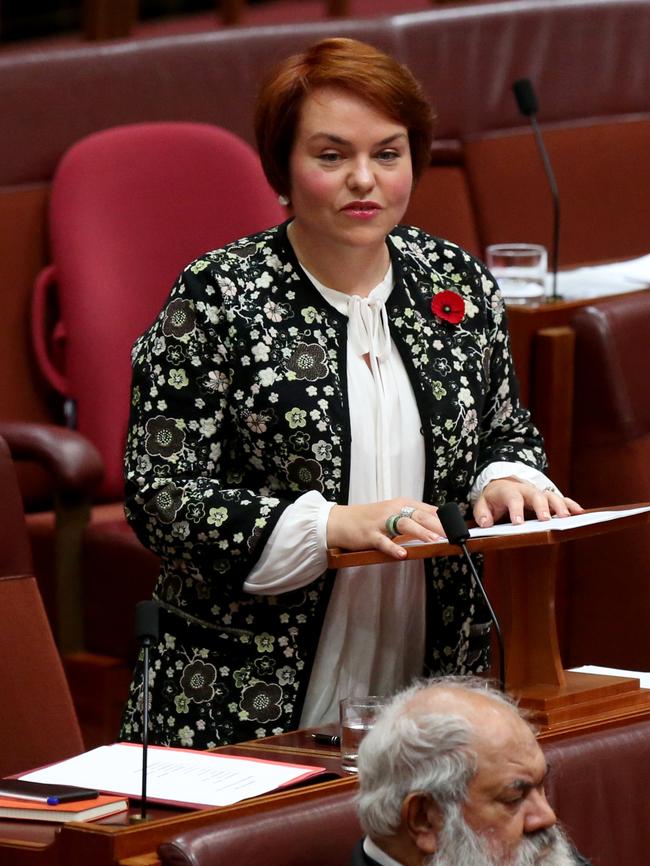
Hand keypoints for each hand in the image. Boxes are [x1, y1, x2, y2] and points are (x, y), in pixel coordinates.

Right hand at [326, 498, 443, 559]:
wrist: (339, 521)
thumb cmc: (368, 519)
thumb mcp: (393, 513)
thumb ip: (413, 518)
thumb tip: (438, 524)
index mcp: (401, 504)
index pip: (427, 510)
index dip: (443, 519)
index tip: (457, 529)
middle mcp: (393, 510)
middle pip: (419, 515)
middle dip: (437, 525)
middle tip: (452, 535)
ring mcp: (380, 522)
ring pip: (404, 524)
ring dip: (421, 532)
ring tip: (434, 540)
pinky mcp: (369, 535)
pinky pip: (383, 542)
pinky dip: (393, 548)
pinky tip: (402, 554)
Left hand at [473, 477, 583, 527]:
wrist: (502, 484)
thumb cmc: (494, 498)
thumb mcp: (482, 503)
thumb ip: (481, 513)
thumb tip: (485, 523)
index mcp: (508, 490)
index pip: (512, 498)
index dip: (516, 510)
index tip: (519, 523)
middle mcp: (526, 490)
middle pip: (535, 496)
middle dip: (542, 507)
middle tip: (546, 520)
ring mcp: (538, 493)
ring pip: (551, 496)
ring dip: (560, 506)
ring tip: (566, 518)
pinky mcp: (547, 498)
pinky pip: (561, 499)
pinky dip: (570, 504)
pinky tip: (579, 512)